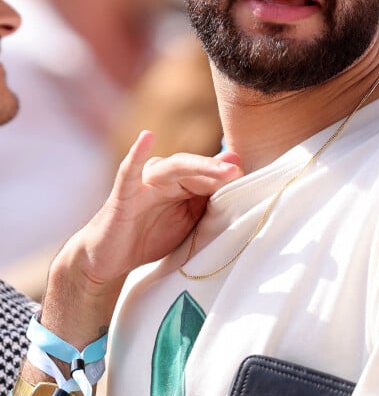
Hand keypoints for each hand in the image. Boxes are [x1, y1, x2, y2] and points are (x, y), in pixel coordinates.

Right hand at [78, 131, 241, 282]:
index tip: (252, 178)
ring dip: (197, 165)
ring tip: (221, 168)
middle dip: (218, 169)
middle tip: (239, 171)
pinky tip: (147, 136)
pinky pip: (129, 171)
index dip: (227, 176)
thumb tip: (237, 178)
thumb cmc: (150, 237)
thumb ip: (209, 202)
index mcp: (181, 183)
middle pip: (195, 167)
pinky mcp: (123, 193)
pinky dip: (137, 152)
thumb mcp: (187, 223)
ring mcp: (144, 182)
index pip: (208, 175)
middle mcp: (164, 177)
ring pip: (173, 167)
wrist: (109, 258)